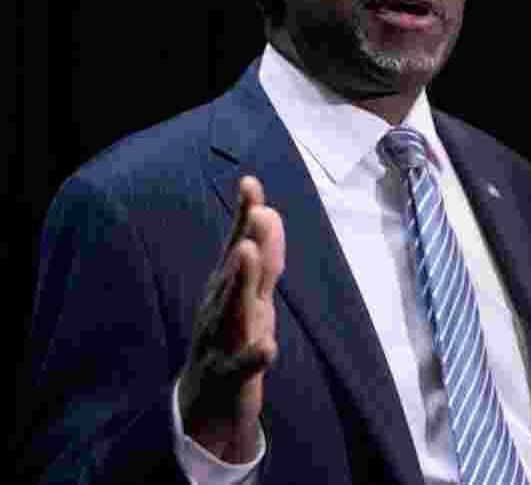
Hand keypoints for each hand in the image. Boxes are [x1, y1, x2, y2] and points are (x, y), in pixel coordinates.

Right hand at [179, 176, 284, 462]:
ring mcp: (220, 342)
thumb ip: (262, 259)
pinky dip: (253, 356)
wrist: (205, 406)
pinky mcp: (227, 377)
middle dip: (247, 243)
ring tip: (248, 255)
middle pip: (235, 273)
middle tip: (261, 212)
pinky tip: (267, 348)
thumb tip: (268, 213)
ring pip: (231, 311)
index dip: (244, 215)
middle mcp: (219, 308)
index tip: (251, 182)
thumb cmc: (229, 340)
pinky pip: (241, 367)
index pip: (236, 246)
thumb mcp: (248, 297)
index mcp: (225, 288)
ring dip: (241, 284)